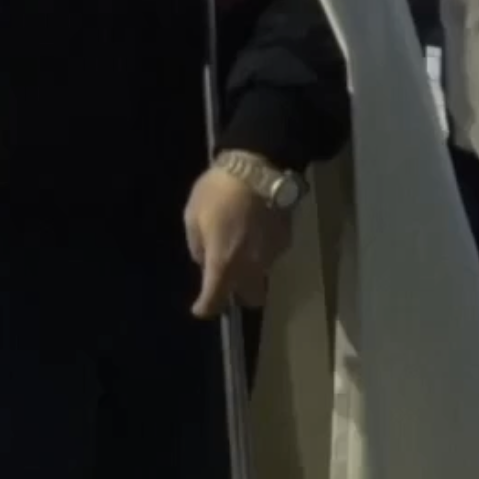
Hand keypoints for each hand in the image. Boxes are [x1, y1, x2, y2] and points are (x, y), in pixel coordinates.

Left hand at [184, 167, 292, 319]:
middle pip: (250, 299)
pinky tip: (255, 229)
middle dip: (238, 295)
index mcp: (223, 264)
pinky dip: (261, 251)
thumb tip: (204, 259)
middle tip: (227, 277)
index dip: (206, 308)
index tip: (200, 309)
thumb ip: (197, 245)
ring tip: (240, 243)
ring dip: (250, 271)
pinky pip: (270, 256)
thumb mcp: (193, 215)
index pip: (215, 300)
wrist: (260, 169)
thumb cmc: (218, 191)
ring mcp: (272, 256)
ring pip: (262, 277)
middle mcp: (251, 268)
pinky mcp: (286, 241)